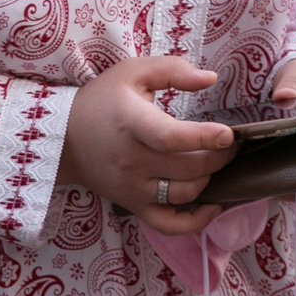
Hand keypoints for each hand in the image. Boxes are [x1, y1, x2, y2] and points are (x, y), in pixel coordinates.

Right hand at [56, 56, 235, 235]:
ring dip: (210, 179)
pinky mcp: (133, 205)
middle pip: (187, 169)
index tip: (229, 134)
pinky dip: (195, 223)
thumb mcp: (133, 72)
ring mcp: (132, 188)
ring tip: (218, 162)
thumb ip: (173, 70)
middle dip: (219, 157)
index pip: (171, 139)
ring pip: (184, 194)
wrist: (63, 139)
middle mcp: (132, 162)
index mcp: (133, 125)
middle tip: (231, 144)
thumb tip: (210, 78)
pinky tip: (214, 206)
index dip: (205, 138)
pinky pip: (167, 225)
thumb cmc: (102, 100)